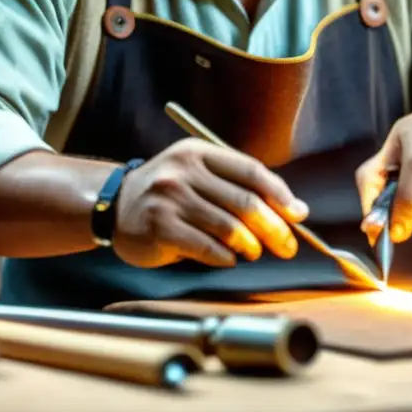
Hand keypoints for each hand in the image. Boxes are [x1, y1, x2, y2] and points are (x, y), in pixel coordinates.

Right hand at [112, 138, 308, 268]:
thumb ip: (238, 186)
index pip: (251, 171)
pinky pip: (206, 247)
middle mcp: (184, 171)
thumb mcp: (198, 174)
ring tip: (253, 252)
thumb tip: (293, 211)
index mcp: (199, 152)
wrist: (114, 205)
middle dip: (274, 228)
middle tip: (287, 246)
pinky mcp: (159, 226)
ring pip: (228, 227)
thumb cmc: (169, 193)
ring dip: (250, 246)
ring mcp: (169, 198)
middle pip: (244, 202)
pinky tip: (228, 259)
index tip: (298, 214)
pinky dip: (225, 258)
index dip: (280, 194)